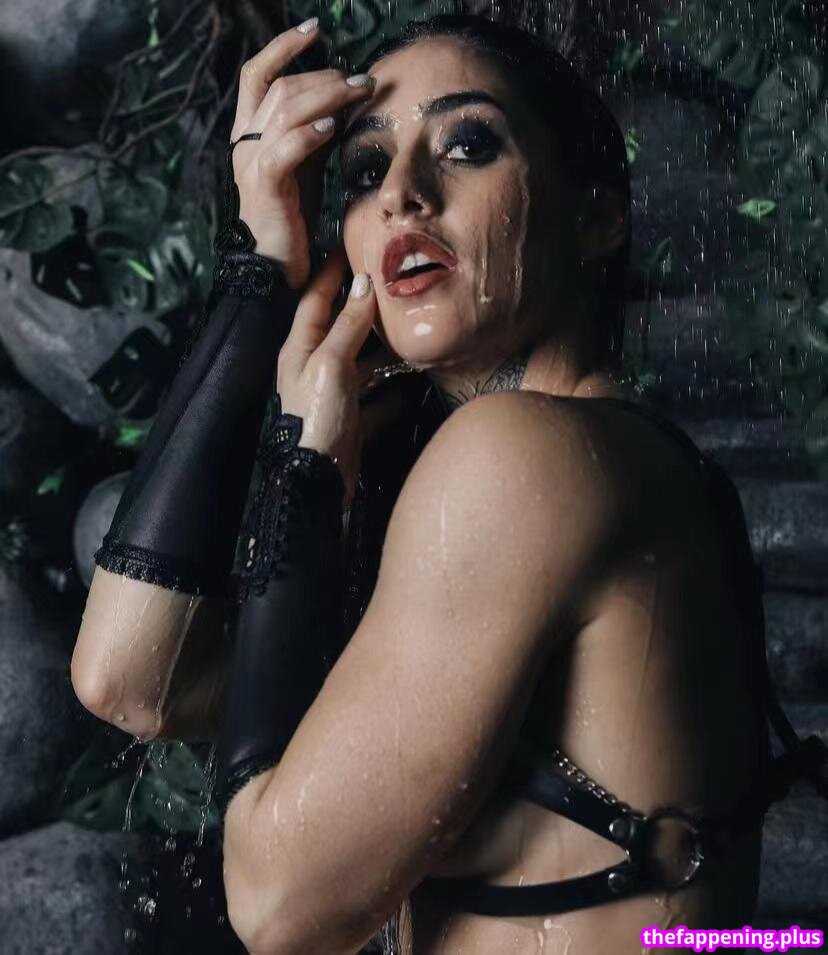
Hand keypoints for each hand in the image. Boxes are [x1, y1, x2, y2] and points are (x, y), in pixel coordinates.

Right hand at [229, 20, 375, 289]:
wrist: (272, 266)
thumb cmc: (292, 217)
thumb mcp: (305, 166)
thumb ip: (315, 133)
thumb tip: (343, 101)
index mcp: (249, 133)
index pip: (258, 75)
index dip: (283, 46)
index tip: (315, 29)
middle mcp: (244, 143)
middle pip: (280, 88)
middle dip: (325, 77)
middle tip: (363, 80)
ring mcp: (251, 164)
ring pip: (284, 111)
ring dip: (326, 97)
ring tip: (358, 94)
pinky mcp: (264, 188)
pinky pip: (283, 151)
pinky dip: (308, 135)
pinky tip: (332, 128)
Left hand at [277, 247, 403, 503]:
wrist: (318, 480)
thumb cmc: (319, 418)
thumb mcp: (332, 364)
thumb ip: (348, 325)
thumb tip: (363, 284)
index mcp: (300, 350)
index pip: (315, 301)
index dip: (331, 275)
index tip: (350, 250)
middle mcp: (314, 370)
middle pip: (340, 330)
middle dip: (362, 310)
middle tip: (390, 287)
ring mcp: (333, 397)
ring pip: (360, 364)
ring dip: (382, 350)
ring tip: (409, 331)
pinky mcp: (350, 422)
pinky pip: (374, 400)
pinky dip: (392, 392)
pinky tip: (412, 385)